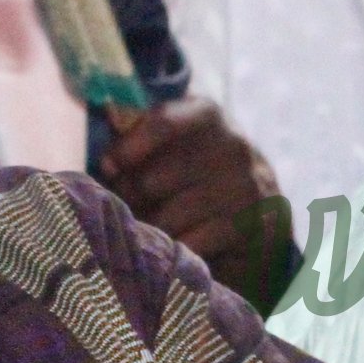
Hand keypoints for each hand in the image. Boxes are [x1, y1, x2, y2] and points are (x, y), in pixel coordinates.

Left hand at [94, 98, 289, 305]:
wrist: (258, 208)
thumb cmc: (195, 171)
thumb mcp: (174, 144)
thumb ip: (138, 139)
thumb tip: (105, 163)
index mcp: (206, 113)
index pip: (162, 123)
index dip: (128, 148)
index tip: (109, 167)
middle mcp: (232, 144)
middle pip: (155, 178)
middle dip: (130, 198)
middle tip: (125, 206)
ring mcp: (246, 184)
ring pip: (170, 217)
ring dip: (151, 228)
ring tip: (148, 227)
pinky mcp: (252, 223)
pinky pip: (194, 242)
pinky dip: (176, 249)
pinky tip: (174, 246)